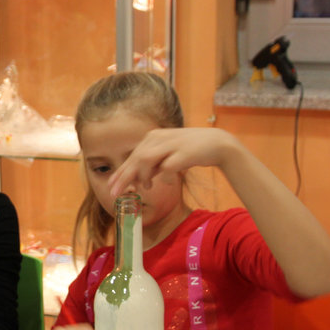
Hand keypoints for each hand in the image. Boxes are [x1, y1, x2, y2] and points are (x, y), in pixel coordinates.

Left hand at [108, 127, 240, 197]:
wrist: (217, 143)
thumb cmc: (190, 150)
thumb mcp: (168, 154)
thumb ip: (153, 163)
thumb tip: (138, 179)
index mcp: (154, 136)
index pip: (133, 155)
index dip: (121, 171)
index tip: (111, 184)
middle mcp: (159, 138)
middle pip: (135, 158)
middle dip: (123, 177)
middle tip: (114, 193)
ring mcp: (171, 144)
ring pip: (146, 160)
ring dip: (143, 176)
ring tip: (146, 187)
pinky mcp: (183, 153)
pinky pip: (166, 167)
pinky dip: (163, 177)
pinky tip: (166, 183)